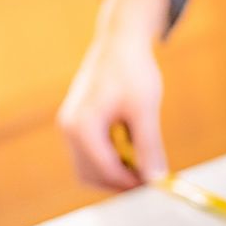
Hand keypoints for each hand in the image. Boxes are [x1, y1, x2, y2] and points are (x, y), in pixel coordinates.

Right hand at [58, 0, 170, 189]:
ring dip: (115, 172)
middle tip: (150, 177)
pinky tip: (132, 148)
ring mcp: (69, 127)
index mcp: (82, 125)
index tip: (156, 184)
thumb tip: (157, 179)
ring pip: (89, 169)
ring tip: (143, 160)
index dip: (132, 182)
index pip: (105, 170)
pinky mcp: (76, 125)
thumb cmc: (132, 70)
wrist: (120, 42)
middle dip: (120, 182)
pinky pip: (91, 155)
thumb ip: (149, 147)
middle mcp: (68, 128)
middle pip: (91, 176)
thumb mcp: (145, 110)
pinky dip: (111, 160)